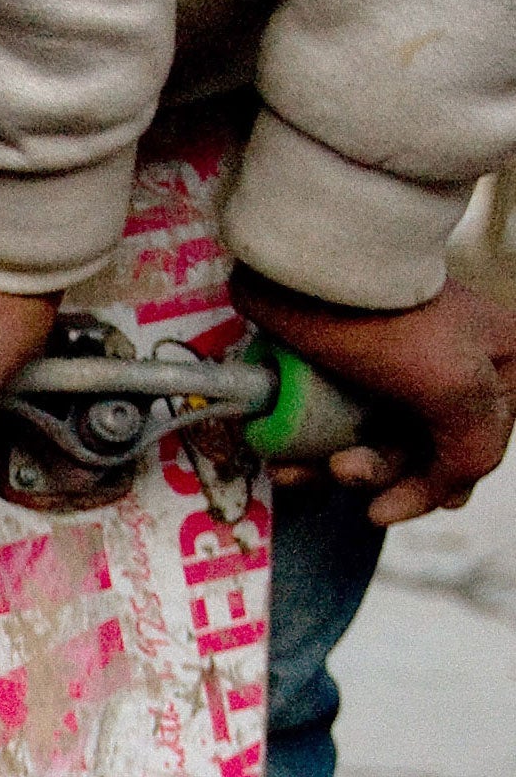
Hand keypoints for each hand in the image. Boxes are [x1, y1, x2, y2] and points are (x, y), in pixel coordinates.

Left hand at [233, 272, 515, 525]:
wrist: (311, 265)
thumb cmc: (392, 321)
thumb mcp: (456, 387)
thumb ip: (474, 447)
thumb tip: (452, 490)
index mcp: (498, 366)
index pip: (473, 451)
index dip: (428, 489)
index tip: (381, 511)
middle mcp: (450, 369)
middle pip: (417, 452)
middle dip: (374, 475)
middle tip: (341, 469)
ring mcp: (394, 369)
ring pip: (368, 444)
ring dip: (329, 471)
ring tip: (297, 469)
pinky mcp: (341, 367)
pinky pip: (328, 425)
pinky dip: (306, 451)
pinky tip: (282, 461)